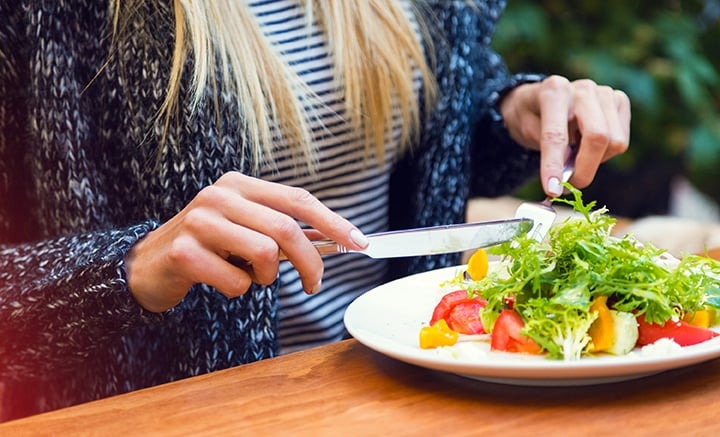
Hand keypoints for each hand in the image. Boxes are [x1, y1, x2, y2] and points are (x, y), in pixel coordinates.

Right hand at [124, 172, 367, 311]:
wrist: (148, 264)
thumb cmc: (207, 246)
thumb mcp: (242, 227)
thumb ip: (279, 228)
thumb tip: (334, 240)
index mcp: (239, 184)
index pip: (297, 199)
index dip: (333, 221)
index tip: (359, 243)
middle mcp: (219, 195)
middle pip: (286, 229)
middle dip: (310, 262)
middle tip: (313, 284)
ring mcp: (199, 221)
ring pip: (265, 254)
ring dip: (266, 278)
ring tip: (249, 276)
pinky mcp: (185, 252)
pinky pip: (237, 282)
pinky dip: (238, 290)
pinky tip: (220, 282)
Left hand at [499, 75, 630, 195]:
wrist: (543, 98)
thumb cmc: (532, 116)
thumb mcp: (525, 131)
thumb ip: (545, 150)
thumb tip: (564, 177)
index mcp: (554, 91)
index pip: (556, 135)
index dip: (554, 165)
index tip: (552, 190)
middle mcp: (583, 89)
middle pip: (597, 137)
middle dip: (584, 169)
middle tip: (569, 186)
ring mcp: (605, 93)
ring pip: (614, 142)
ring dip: (594, 160)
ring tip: (575, 153)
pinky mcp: (621, 101)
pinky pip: (621, 141)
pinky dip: (605, 153)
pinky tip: (588, 143)